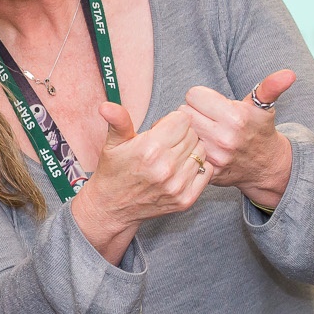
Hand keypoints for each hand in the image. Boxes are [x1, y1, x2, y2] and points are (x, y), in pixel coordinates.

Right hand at [71, 104, 207, 261]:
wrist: (112, 207)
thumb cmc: (114, 172)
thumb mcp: (113, 143)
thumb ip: (118, 121)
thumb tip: (106, 106)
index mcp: (149, 149)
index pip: (183, 120)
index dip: (172, 122)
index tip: (161, 130)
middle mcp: (166, 167)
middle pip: (193, 134)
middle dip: (181, 135)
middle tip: (165, 144)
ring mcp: (177, 185)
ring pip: (201, 152)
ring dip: (189, 151)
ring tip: (172, 157)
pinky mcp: (185, 199)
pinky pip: (207, 171)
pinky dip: (198, 168)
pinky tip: (181, 170)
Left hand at [183, 69, 295, 211]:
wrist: (265, 166)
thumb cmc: (259, 130)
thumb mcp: (264, 107)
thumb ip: (270, 87)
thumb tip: (288, 74)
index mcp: (235, 117)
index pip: (193, 95)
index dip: (201, 97)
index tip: (211, 104)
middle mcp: (223, 138)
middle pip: (183, 112)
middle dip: (193, 111)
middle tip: (207, 117)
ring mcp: (214, 157)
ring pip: (181, 132)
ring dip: (189, 130)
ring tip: (204, 130)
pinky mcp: (206, 170)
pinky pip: (183, 151)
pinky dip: (188, 148)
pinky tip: (200, 146)